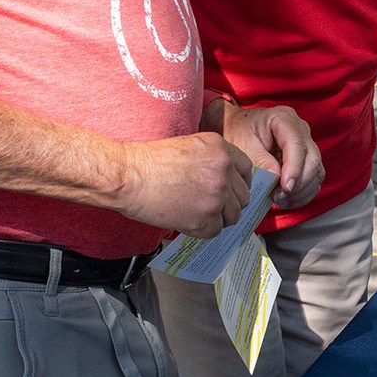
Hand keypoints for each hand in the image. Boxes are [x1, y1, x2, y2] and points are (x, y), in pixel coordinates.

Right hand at [115, 133, 253, 237]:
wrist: (128, 176)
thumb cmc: (149, 161)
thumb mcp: (190, 146)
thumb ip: (213, 160)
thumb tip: (227, 179)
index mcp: (221, 149)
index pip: (247, 171)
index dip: (240, 184)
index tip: (232, 191)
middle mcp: (224, 170)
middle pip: (243, 196)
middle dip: (229, 204)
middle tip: (211, 207)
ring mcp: (216, 194)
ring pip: (233, 216)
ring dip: (218, 219)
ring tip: (197, 214)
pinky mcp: (204, 216)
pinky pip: (215, 230)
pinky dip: (203, 230)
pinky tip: (188, 221)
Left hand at [218, 103, 324, 210]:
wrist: (238, 128)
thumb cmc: (237, 132)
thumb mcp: (242, 144)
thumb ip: (259, 159)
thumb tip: (276, 176)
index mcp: (284, 118)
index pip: (297, 144)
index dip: (294, 168)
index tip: (285, 188)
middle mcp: (301, 129)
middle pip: (312, 159)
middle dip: (298, 183)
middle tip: (278, 197)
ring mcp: (306, 144)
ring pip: (316, 171)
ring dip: (301, 191)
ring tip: (279, 200)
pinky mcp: (307, 159)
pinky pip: (314, 179)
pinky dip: (303, 193)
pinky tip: (286, 200)